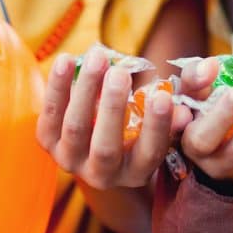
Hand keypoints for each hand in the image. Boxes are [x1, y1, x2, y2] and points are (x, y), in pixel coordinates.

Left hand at [37, 48, 180, 189]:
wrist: (97, 137)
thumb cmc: (140, 124)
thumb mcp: (162, 121)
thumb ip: (174, 113)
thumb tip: (184, 111)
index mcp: (136, 173)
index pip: (149, 153)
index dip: (156, 126)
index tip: (162, 95)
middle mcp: (103, 175)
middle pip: (106, 146)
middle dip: (113, 107)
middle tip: (120, 72)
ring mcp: (71, 161)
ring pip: (76, 128)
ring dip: (85, 89)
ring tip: (97, 57)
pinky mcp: (47, 143)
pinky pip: (49, 115)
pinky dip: (57, 86)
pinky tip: (66, 59)